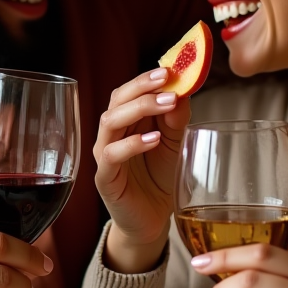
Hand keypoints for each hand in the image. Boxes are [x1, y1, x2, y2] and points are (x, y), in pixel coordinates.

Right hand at [93, 68, 191, 272]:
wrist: (152, 219)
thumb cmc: (159, 178)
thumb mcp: (174, 143)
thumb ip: (175, 120)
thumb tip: (182, 91)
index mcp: (127, 120)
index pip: (130, 90)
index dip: (148, 77)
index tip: (172, 67)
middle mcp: (112, 133)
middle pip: (116, 99)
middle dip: (142, 86)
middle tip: (168, 79)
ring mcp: (105, 154)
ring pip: (110, 122)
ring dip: (138, 108)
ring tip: (166, 103)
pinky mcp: (105, 178)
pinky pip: (112, 155)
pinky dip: (132, 144)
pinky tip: (152, 139)